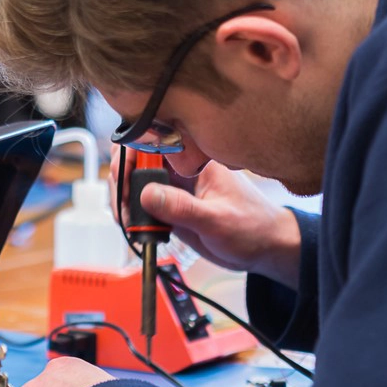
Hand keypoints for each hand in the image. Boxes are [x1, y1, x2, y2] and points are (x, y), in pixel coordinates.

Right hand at [110, 146, 301, 288]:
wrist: (264, 248)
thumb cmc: (253, 228)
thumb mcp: (218, 220)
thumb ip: (182, 208)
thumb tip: (145, 195)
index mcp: (196, 158)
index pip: (152, 138)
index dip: (132, 153)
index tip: (126, 177)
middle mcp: (180, 167)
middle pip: (134, 157)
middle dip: (122, 180)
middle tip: (125, 207)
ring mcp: (172, 185)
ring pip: (132, 180)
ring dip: (123, 200)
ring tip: (131, 222)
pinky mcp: (167, 204)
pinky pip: (139, 202)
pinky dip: (130, 214)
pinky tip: (137, 228)